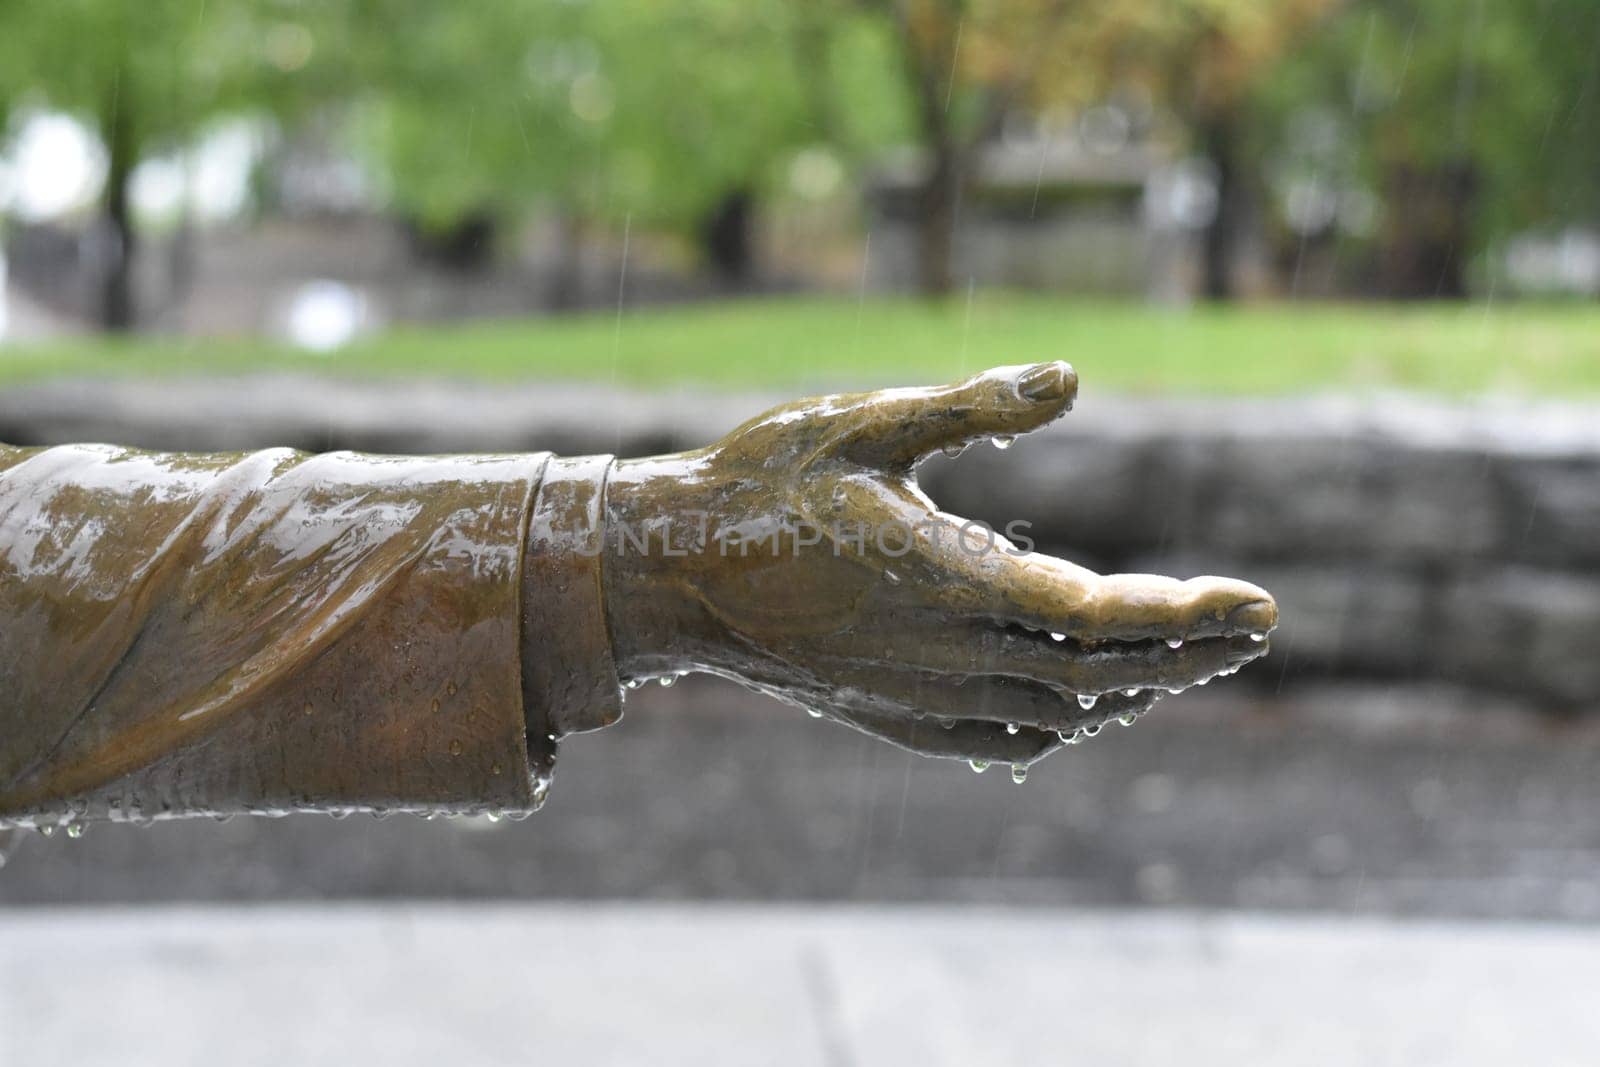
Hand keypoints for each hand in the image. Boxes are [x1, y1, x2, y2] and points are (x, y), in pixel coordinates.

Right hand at [601, 362, 1276, 773]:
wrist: (673, 573)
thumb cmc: (764, 484)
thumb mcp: (865, 421)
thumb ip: (973, 406)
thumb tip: (1074, 380)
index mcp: (949, 578)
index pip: (1102, 616)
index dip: (1189, 616)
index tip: (1260, 606)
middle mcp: (947, 652)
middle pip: (1102, 677)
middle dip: (1190, 656)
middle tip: (1255, 630)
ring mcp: (921, 695)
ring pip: (1063, 715)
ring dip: (1139, 691)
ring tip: (1193, 658)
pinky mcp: (897, 717)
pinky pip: (1007, 741)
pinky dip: (1068, 725)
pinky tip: (1089, 705)